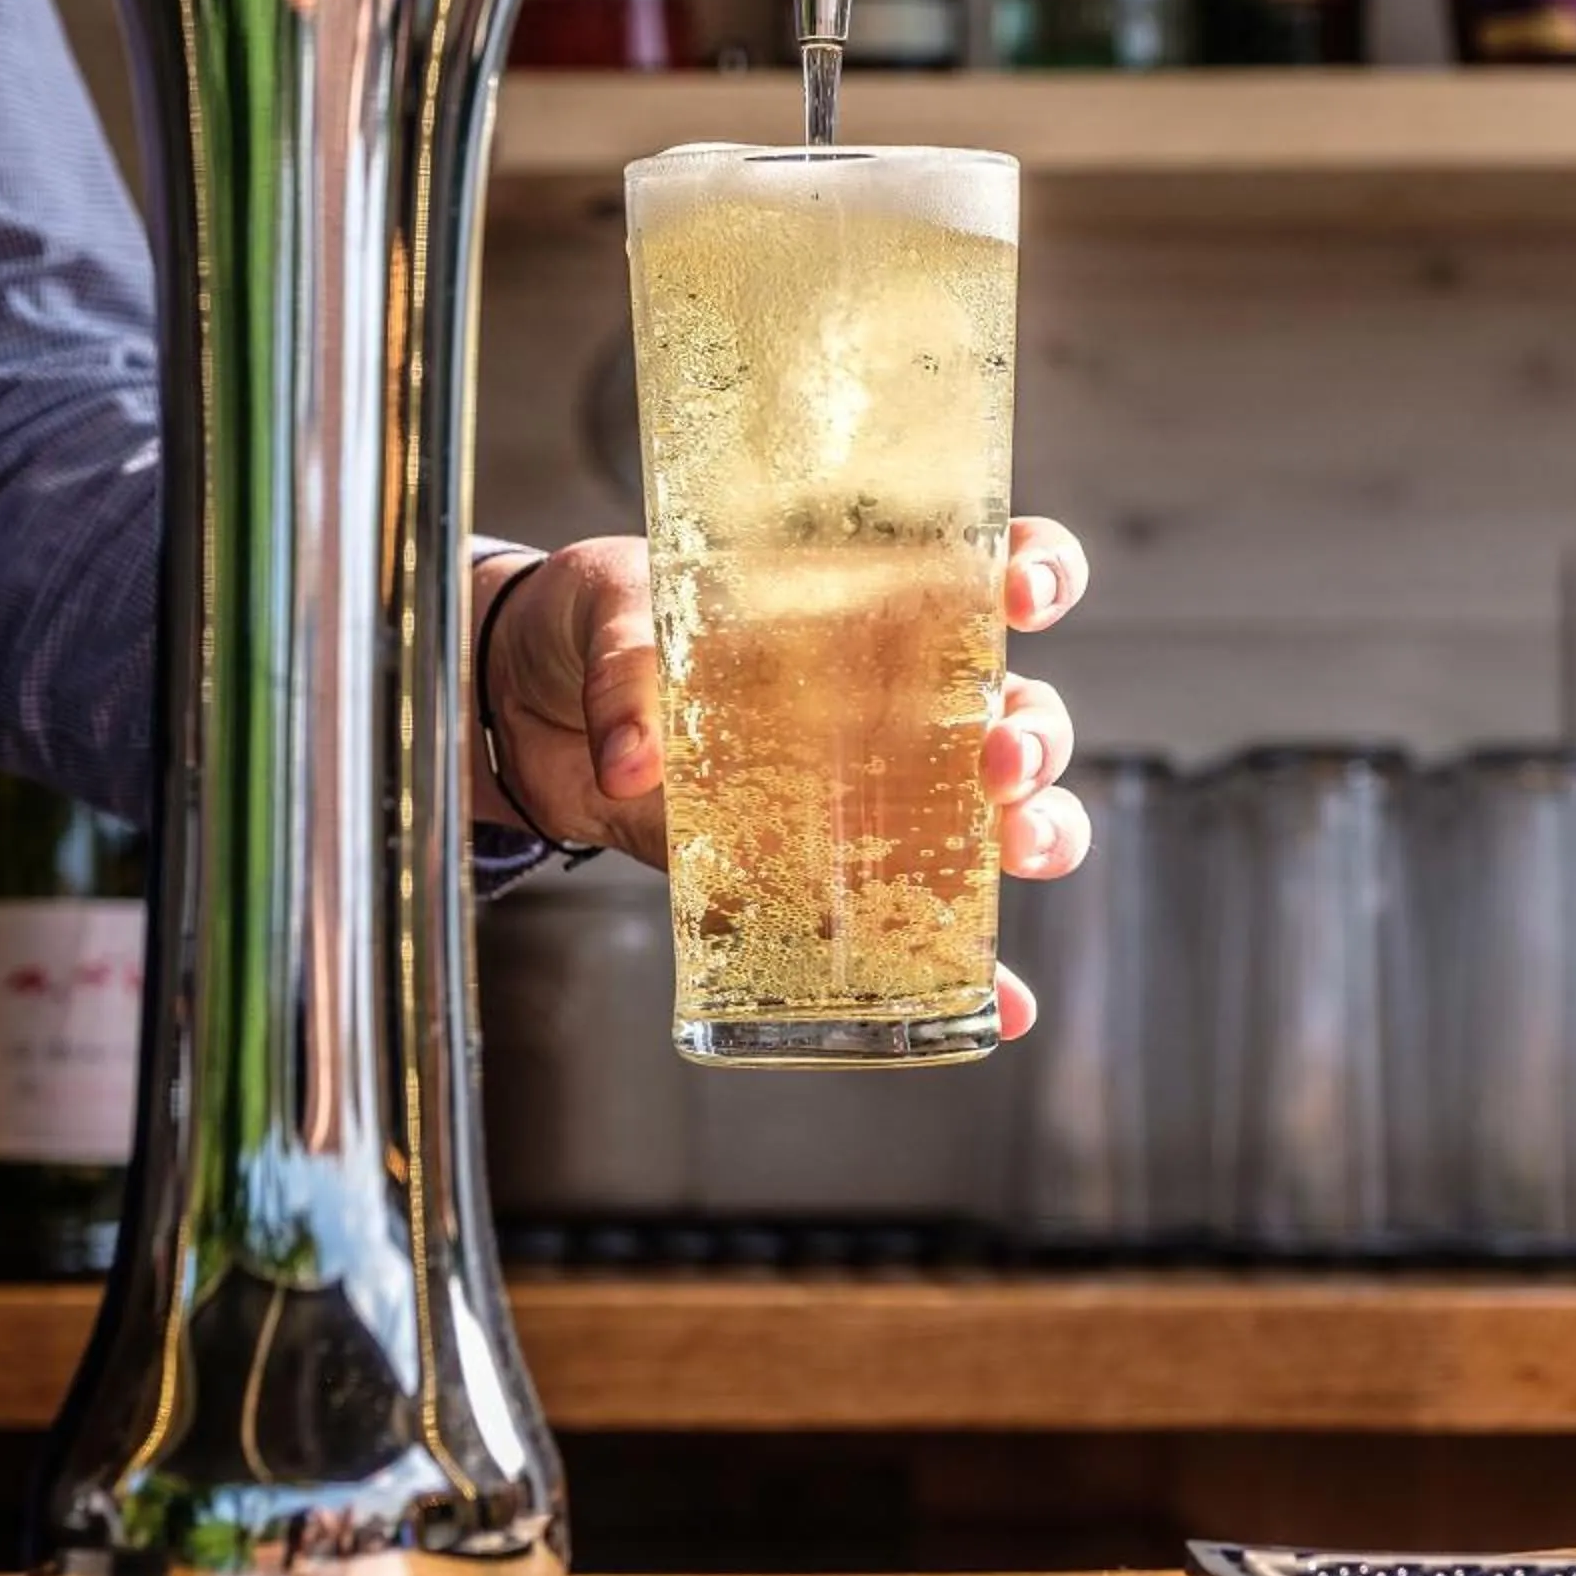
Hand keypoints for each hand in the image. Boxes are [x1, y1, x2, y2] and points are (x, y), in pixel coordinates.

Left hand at [473, 519, 1091, 1041]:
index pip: (984, 573)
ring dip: (1040, 833)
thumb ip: (625, 668)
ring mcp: (870, 787)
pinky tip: (1003, 1003)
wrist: (534, 704)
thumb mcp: (609, 611)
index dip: (1034, 574)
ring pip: (999, 813)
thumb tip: (631, 764)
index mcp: (862, 601)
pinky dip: (975, 968)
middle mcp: (893, 694)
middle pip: (1018, 708)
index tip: (1020, 592)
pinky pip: (921, 922)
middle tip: (1000, 759)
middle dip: (1036, 737)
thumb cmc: (602, 624)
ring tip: (1020, 849)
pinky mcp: (826, 866)